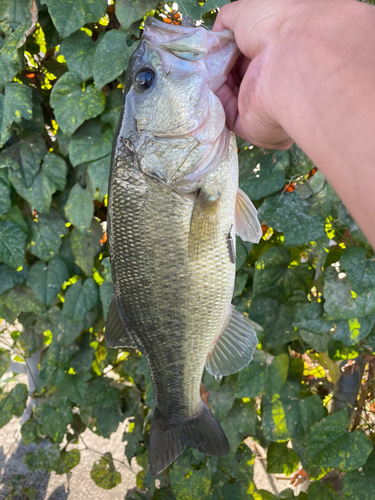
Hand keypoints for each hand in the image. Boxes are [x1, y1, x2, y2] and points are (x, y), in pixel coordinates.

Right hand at [213, 0, 298, 148]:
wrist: (289, 61)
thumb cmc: (275, 28)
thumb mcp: (247, 10)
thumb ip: (228, 20)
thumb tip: (216, 34)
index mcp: (276, 52)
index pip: (246, 54)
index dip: (227, 50)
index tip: (210, 48)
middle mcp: (272, 80)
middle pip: (236, 77)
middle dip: (217, 69)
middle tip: (200, 61)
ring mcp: (263, 105)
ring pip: (229, 98)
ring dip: (213, 86)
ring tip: (199, 73)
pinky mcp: (252, 126)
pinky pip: (226, 116)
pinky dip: (214, 104)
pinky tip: (204, 89)